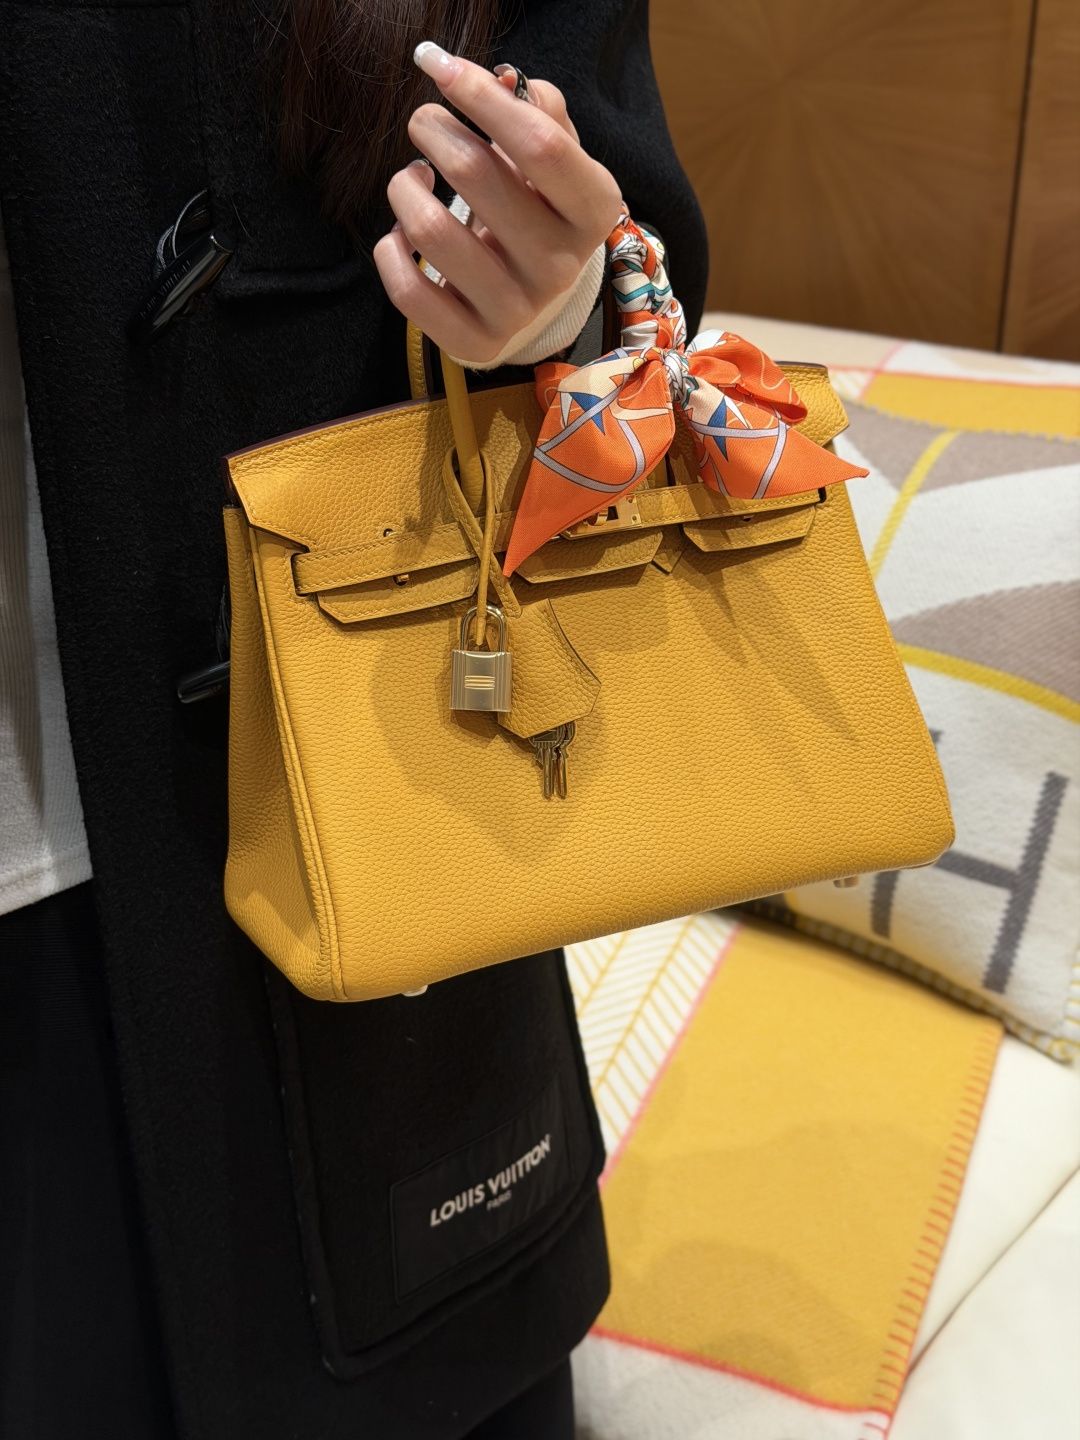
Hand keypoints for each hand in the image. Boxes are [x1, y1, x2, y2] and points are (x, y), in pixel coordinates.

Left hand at [372, 44, 622, 364]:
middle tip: (424, 122)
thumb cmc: (538, 210)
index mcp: (594, 211)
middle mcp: (562, 266)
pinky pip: (408, 290)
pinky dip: (390, 249)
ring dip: (404, 186)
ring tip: (412, 177)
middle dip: (433, 129)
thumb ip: (537, 112)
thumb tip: (499, 80)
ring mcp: (518, 311)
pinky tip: (401, 234)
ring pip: (431, 230)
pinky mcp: (476, 343)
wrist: (532, 298)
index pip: (539, 145)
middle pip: (476, 175)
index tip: (439, 66)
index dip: (481, 97)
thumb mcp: (556, 160)